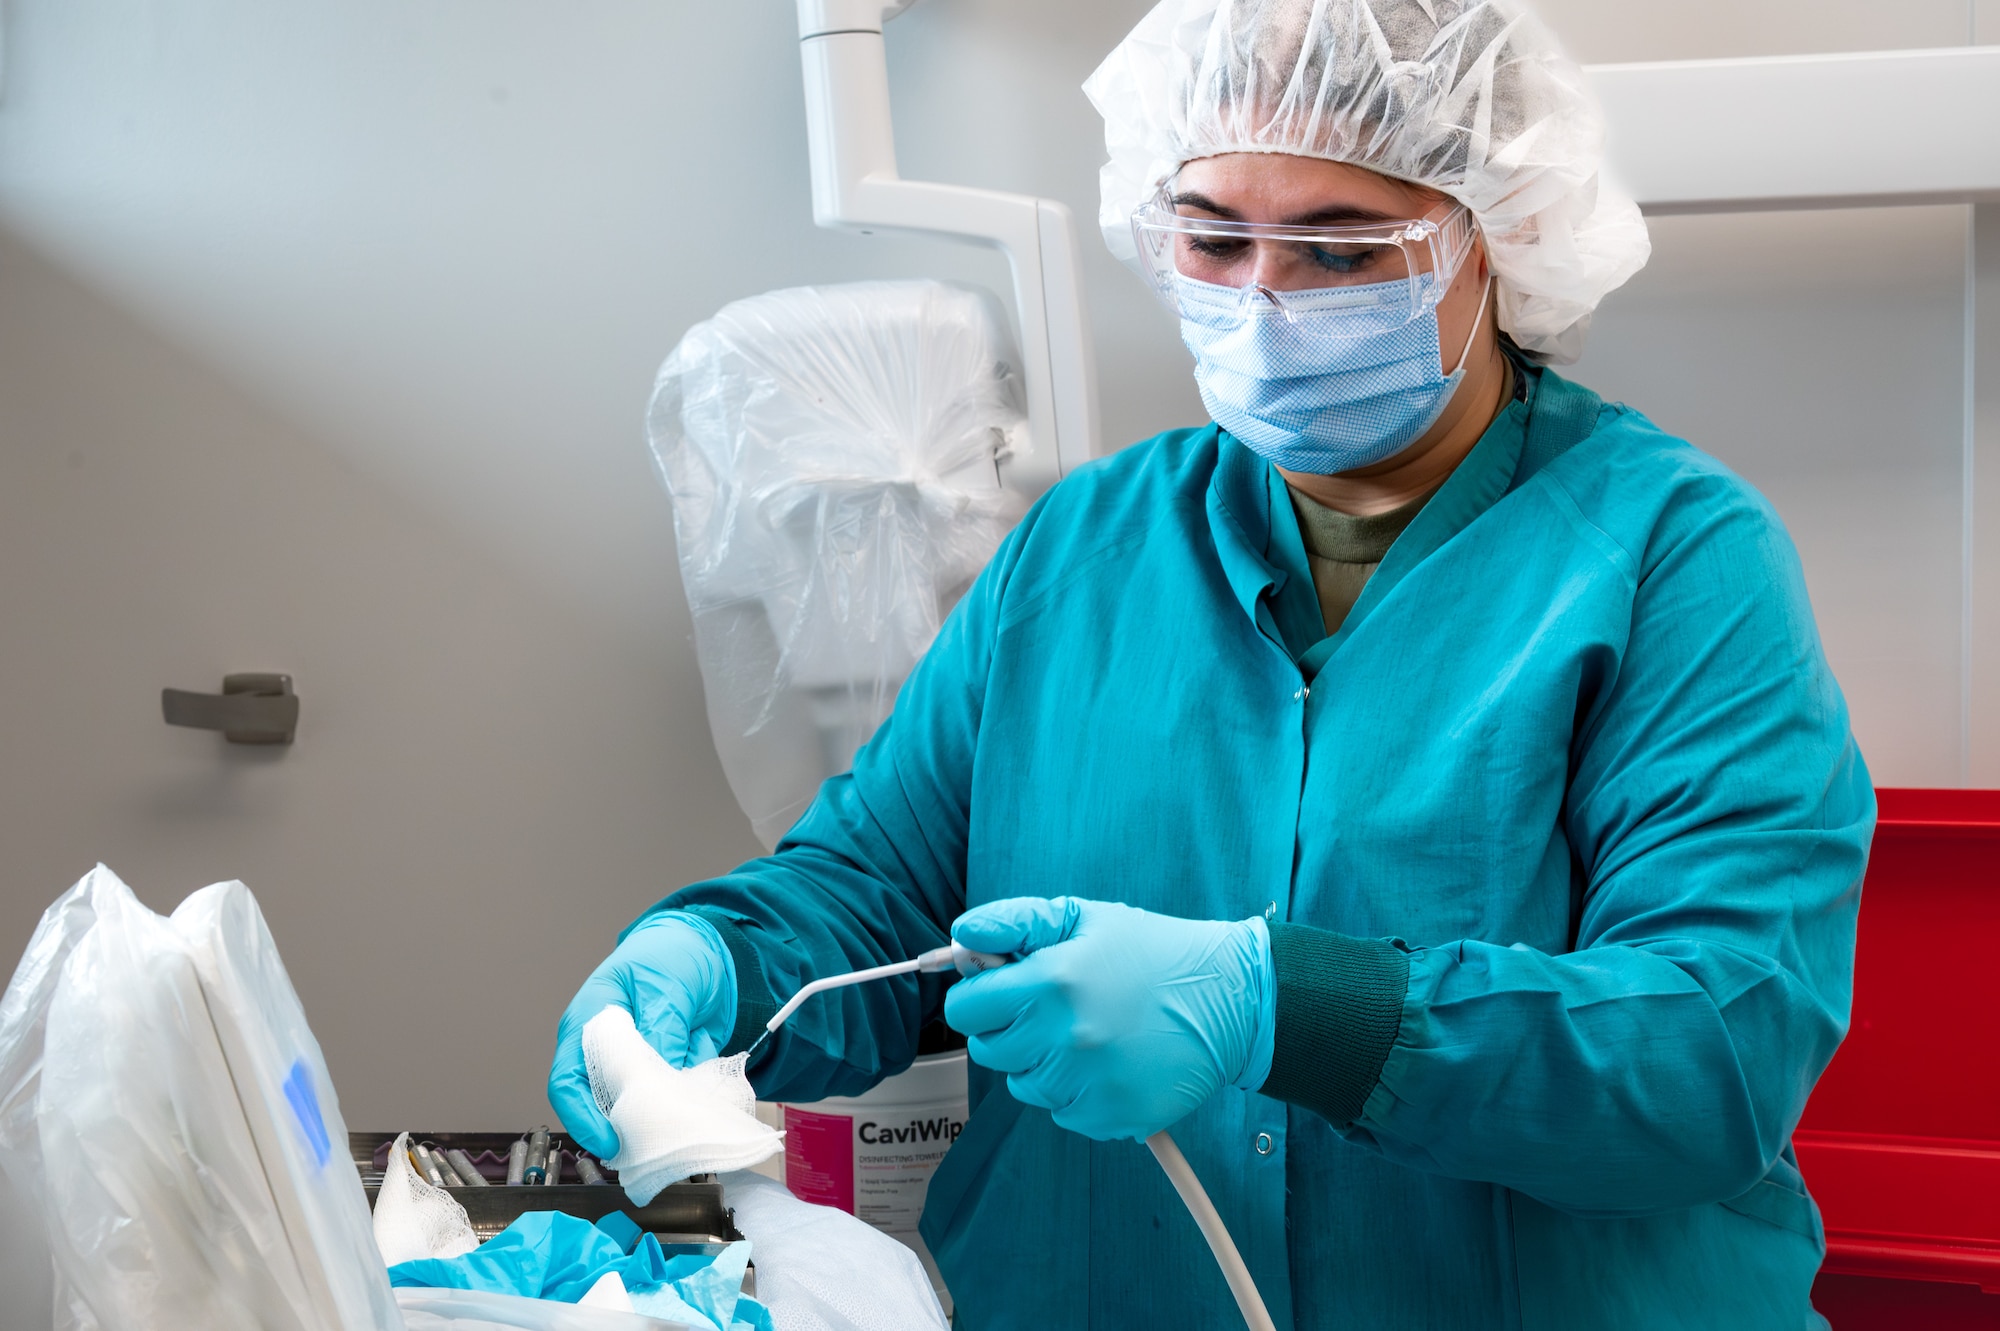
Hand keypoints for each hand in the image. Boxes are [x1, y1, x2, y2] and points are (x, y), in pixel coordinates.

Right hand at [547, 912, 736, 1157]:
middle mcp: (604, 1050)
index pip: (568, 1080)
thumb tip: (661, 1074)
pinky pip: (674, 1098)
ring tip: (692, 1107)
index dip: (582, 1117)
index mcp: (589, 1021)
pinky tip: (708, 1084)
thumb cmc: (671, 954)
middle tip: (659, 1137)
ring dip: (667, 1110)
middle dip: (629, 1124)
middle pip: (601, 1103)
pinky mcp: (664, 1073)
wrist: (708, 948)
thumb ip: (661, 1027)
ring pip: (641, 1107)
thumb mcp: (666, 984)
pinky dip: (692, 1096)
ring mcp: (635, 1064)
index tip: (609, 1142)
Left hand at [943, 897, 1272, 1140]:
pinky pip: (1061, 1112)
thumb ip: (1015, 921)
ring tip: (1089, 1034)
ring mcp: (1087, 1083)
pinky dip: (1076, 1092)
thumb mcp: (1083, 917)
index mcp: (1050, 982)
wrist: (1229, 999)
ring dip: (1043, 1063)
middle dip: (1012, 1029)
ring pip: (1023, 1085)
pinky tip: (1109, 1062)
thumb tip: (961, 935)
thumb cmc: (1151, 952)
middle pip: (989, 1051)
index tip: (1006, 989)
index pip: (965, 1010)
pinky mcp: (1110, 1116)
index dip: (981, 997)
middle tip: (1055, 1008)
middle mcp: (1063, 1037)